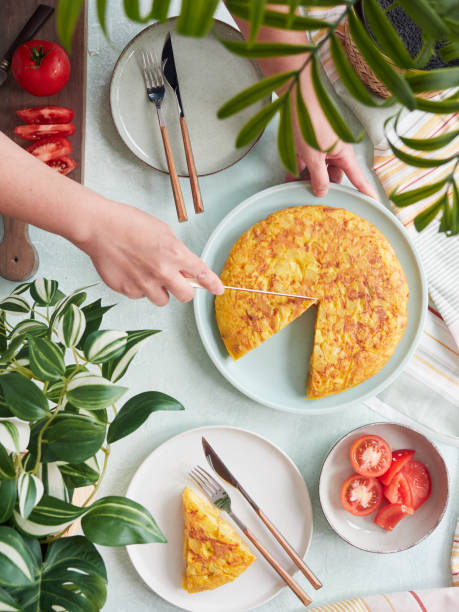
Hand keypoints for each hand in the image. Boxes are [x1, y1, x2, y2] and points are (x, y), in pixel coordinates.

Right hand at [75, 201, 223, 305]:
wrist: (99, 227)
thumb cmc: (129, 223)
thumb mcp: (162, 231)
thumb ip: (176, 251)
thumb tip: (183, 266)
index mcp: (174, 253)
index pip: (201, 273)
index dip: (212, 284)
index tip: (218, 289)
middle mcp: (162, 272)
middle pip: (186, 296)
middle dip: (184, 290)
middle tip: (176, 281)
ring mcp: (144, 284)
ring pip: (162, 299)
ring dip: (160, 290)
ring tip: (146, 273)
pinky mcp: (127, 290)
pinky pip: (140, 296)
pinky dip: (139, 287)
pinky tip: (130, 271)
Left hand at [286, 78, 378, 199]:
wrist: (295, 97)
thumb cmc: (309, 122)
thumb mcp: (313, 156)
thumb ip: (318, 176)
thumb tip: (322, 192)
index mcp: (343, 154)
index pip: (358, 177)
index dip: (366, 191)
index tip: (374, 204)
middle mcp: (335, 151)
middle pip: (334, 176)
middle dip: (323, 187)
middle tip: (313, 199)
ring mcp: (321, 148)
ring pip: (317, 171)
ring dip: (307, 180)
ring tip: (297, 189)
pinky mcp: (307, 144)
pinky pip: (305, 163)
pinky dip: (298, 172)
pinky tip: (289, 180)